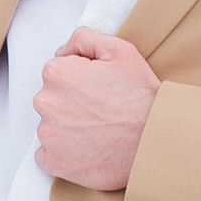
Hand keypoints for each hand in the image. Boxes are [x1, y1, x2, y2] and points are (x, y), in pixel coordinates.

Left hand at [31, 25, 159, 192]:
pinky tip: (89, 149)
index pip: (58, 73)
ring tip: (100, 131)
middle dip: (72, 104)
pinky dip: (65, 154)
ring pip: (52, 126)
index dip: (81, 80)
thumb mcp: (119, 50)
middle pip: (52, 99)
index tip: (100, 91)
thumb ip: (84, 39)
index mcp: (57, 73)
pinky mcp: (54, 162)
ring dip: (69, 128)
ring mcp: (48, 134)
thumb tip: (62, 51)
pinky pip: (49, 155)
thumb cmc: (140, 96)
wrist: (155, 140)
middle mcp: (45, 102)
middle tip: (102, 112)